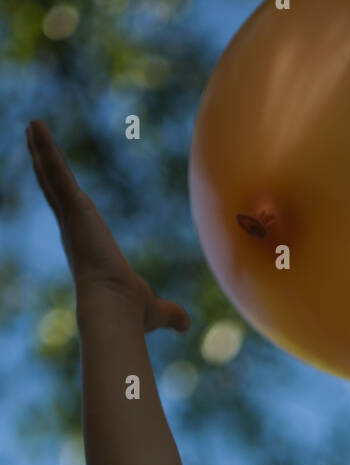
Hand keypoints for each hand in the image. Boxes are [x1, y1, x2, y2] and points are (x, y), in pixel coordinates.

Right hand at [26, 119, 189, 333]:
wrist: (116, 309)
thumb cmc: (131, 314)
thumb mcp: (154, 309)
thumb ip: (169, 313)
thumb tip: (186, 325)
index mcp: (86, 247)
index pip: (71, 213)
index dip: (63, 196)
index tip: (57, 183)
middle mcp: (73, 230)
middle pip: (55, 189)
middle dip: (44, 165)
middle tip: (34, 141)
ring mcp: (71, 218)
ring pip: (52, 176)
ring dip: (41, 149)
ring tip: (33, 124)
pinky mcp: (74, 208)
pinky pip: (57, 171)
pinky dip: (46, 148)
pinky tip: (37, 125)